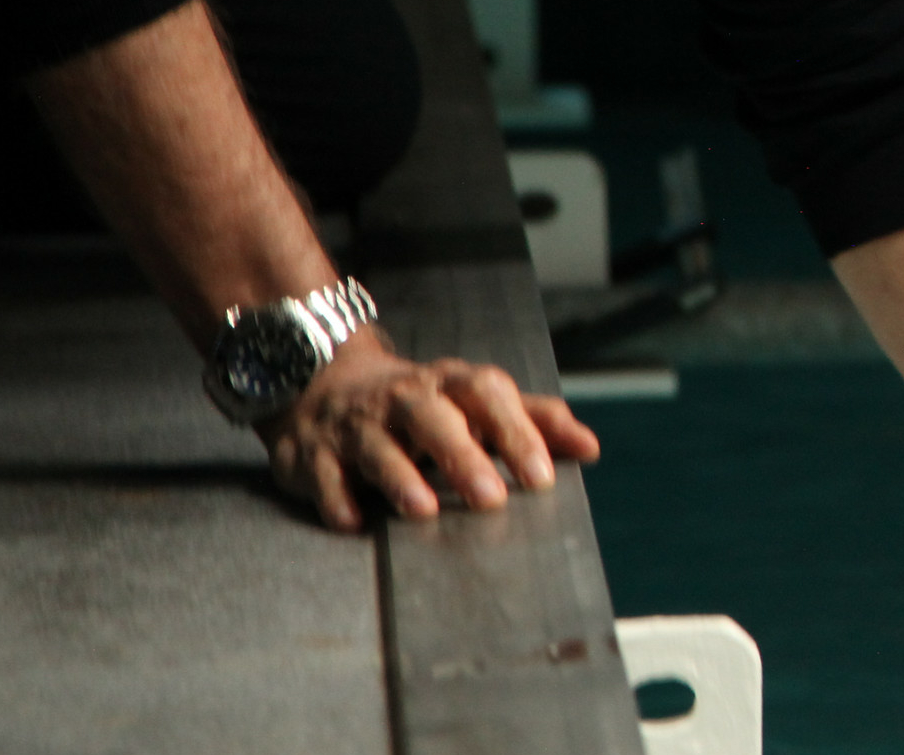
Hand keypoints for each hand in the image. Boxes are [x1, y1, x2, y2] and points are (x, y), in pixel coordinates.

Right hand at [261, 327, 601, 528]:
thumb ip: (532, 422)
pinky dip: (336, 497)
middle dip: (461, 456)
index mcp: (450, 385)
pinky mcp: (315, 452)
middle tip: (491, 499)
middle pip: (433, 418)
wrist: (324, 383)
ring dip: (399, 477)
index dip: (517, 432)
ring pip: (377, 445)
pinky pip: (324, 474)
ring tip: (422, 510)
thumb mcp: (475, 402)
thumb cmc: (420, 403)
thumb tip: (588, 447)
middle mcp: (404, 399)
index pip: (488, 396)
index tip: (541, 476)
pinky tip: (352, 520)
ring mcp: (357, 424)